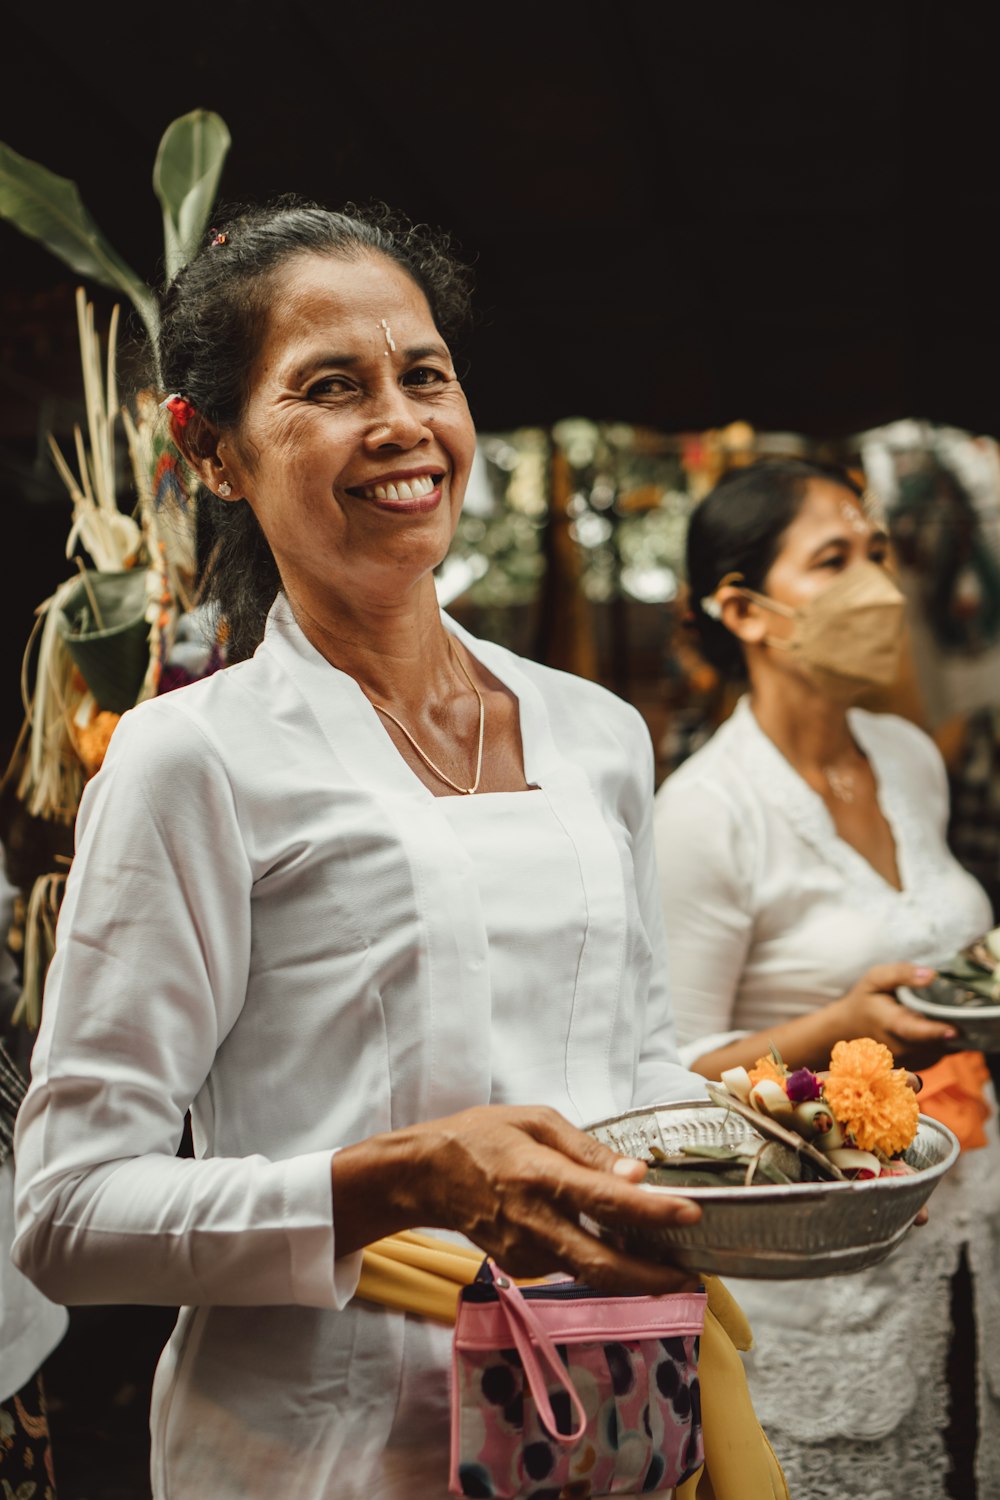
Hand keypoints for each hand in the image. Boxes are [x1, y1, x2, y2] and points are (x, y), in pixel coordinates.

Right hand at [389, 1104, 702, 1294]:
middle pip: (604, 1266)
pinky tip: (610, 1240)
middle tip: (692, 1273)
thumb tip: (639, 1175)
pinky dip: (598, 1257)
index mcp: (540, 1177)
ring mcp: (526, 1253)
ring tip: (663, 1254)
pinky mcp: (521, 1268)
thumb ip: (589, 1151)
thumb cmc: (483, 1138)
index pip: (607, 1201)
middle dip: (654, 1278)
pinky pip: (570, 1265)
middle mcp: (535, 1223)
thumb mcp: (537, 1122)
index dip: (653, 1212)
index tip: (692, 1214)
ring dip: (631, 1270)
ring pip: (590, 1272)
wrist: (425, 1176)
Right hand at [829, 963, 956, 1069]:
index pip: (913, 1032)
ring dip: (947, 1035)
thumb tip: (931, 975)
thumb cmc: (866, 999)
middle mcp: (899, 1048)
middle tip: (957, 1008)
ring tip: (941, 1016)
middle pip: (935, 1041)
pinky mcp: (916, 1066)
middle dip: (950, 1027)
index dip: (934, 1032)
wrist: (849, 1028)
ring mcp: (908, 1061)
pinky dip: (942, 1042)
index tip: (954, 1030)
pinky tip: (934, 1027)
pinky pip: (939, 1054)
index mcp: (889, 1023)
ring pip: (940, 1049)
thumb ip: (901, 973)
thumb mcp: (876, 978)